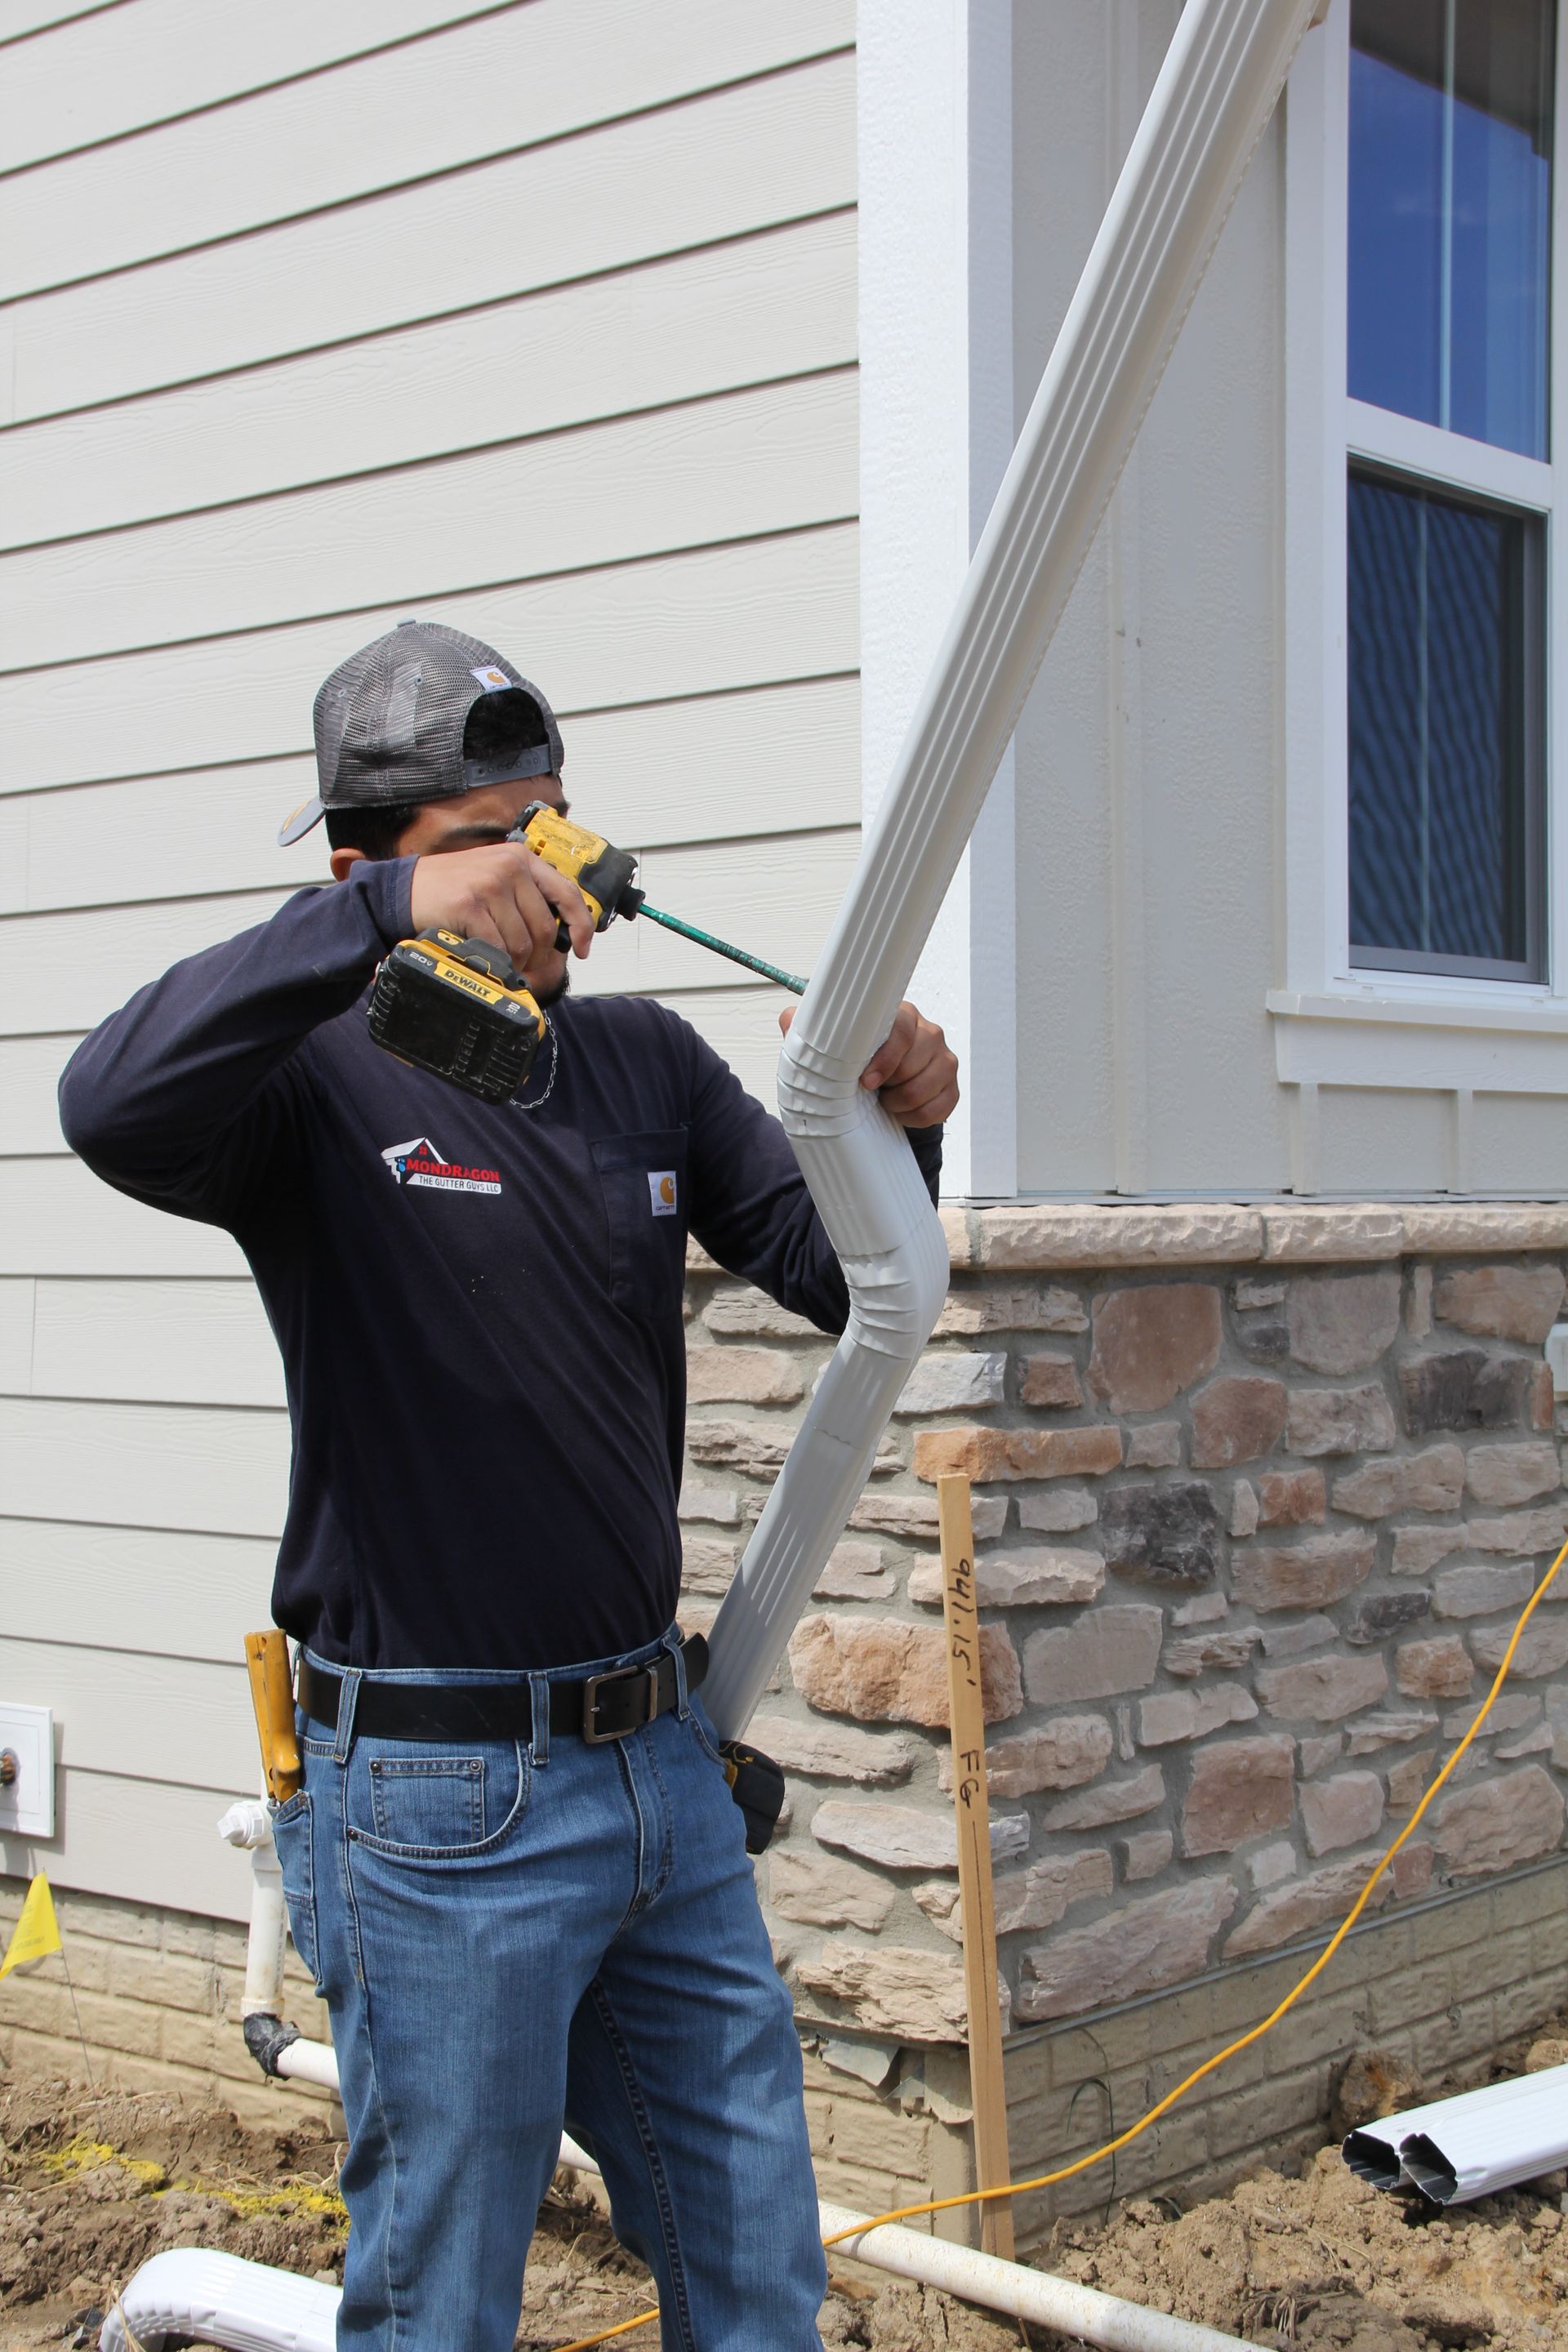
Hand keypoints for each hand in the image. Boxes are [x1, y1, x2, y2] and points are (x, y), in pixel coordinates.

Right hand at [408, 842, 593, 978]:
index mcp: (521, 858)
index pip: (568, 893)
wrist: (404, 890)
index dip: (582, 926)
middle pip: (544, 927)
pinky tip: (483, 957)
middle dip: (537, 955)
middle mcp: (509, 866)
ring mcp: (489, 884)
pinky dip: (494, 960)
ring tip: (499, 959)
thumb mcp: (494, 878)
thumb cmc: (451, 889)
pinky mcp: (470, 905)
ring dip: (514, 960)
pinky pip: (497, 947)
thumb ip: (525, 895)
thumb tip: (562, 932)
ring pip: (522, 941)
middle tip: (524, 964)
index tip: (584, 948)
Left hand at [779, 1000, 958, 1128]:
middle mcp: (928, 1033)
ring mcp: (943, 1060)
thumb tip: (790, 1018)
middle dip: (892, 1084)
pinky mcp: (951, 1087)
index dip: (886, 1058)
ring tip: (884, 1102)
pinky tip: (901, 1113)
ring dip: (902, 1102)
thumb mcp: (828, 1049)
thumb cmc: (855, 1064)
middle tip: (872, 1093)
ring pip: (929, 1085)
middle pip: (918, 1058)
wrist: (878, 1092)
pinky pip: (941, 1106)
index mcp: (900, 1016)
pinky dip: (918, 1117)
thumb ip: (807, 1031)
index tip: (866, 1082)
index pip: (902, 1029)